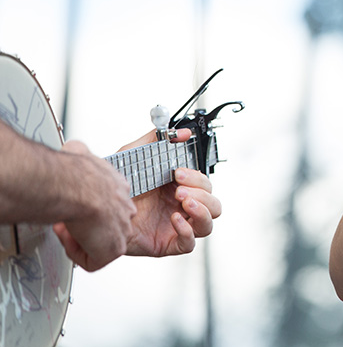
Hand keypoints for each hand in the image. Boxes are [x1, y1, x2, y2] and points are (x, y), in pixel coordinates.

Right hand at [52, 140, 136, 271]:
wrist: (76, 186)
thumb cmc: (76, 172)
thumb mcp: (80, 154)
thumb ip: (80, 153)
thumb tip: (73, 147)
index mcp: (118, 189)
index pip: (111, 205)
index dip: (89, 208)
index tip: (75, 204)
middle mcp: (124, 210)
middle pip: (109, 226)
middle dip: (87, 227)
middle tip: (70, 220)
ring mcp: (121, 231)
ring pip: (101, 246)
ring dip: (80, 240)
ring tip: (67, 228)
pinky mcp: (113, 250)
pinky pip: (93, 261)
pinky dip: (76, 253)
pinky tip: (68, 238)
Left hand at [119, 128, 222, 256]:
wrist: (95, 210)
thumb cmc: (114, 187)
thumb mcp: (135, 156)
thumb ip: (157, 139)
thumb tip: (183, 132)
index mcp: (179, 188)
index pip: (205, 184)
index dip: (197, 178)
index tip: (179, 172)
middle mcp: (181, 207)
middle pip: (213, 204)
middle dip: (201, 194)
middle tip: (178, 189)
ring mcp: (177, 226)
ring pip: (207, 224)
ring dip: (201, 211)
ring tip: (183, 202)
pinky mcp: (168, 244)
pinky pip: (190, 243)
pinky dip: (187, 231)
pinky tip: (175, 220)